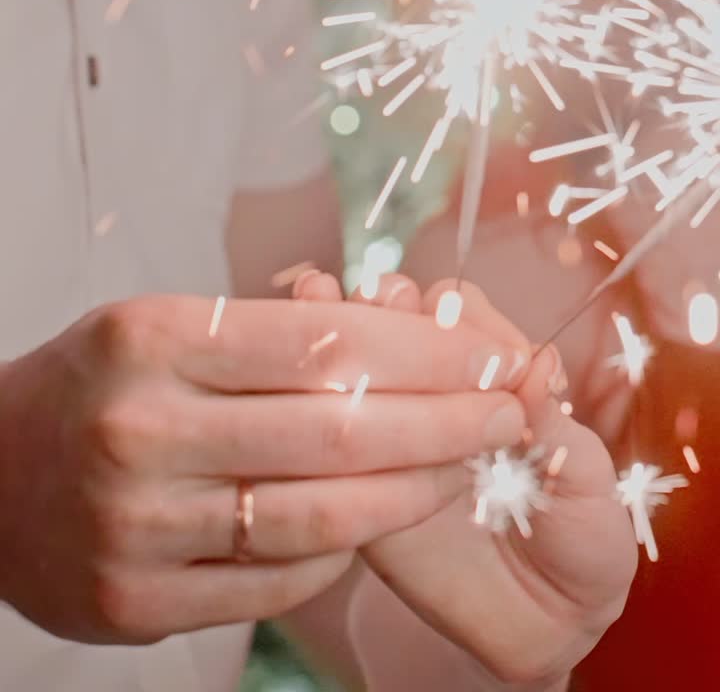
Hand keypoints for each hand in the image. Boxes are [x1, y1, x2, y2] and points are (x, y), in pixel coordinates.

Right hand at [0, 291, 526, 644]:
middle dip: (449, 420)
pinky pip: (277, 581)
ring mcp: (137, 526)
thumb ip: (270, 335)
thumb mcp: (160, 324)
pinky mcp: (136, 603)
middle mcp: (142, 431)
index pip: (324, 340)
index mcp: (152, 339)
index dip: (426, 350)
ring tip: (466, 466)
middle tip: (511, 409)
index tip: (488, 353)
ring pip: (318, 515)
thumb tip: (410, 343)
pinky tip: (382, 517)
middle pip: (338, 428)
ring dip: (413, 490)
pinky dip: (344, 550)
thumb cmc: (94, 383)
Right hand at [296, 271, 636, 687]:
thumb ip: (552, 422)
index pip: (459, 314)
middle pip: (392, 321)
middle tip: (391, 310)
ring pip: (349, 366)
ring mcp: (390, 434)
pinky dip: (311, 410)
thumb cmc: (581, 534)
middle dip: (385, 304)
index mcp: (489, 374)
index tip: (477, 344)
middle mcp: (432, 390)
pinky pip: (328, 446)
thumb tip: (536, 362)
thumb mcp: (582, 476)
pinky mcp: (357, 487)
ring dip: (339, 331)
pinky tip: (302, 392)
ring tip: (332, 316)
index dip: (460, 318)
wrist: (550, 625)